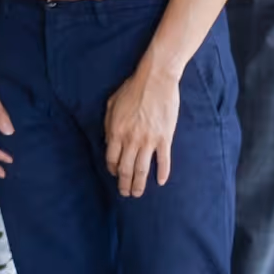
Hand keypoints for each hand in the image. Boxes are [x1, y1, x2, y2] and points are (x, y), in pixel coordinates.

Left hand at [104, 58, 181, 198]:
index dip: (113, 170)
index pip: (112, 159)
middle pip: (126, 169)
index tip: (116, 175)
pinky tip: (161, 181)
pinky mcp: (165, 138)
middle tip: (125, 193)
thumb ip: (109, 126)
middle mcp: (131, 140)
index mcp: (116, 132)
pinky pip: (163, 160)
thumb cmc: (132, 89)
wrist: (155, 80)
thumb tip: (110, 143)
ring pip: (142, 169)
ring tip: (138, 193)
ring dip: (139, 184)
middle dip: (124, 184)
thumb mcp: (111, 105)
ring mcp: (149, 140)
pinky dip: (162, 173)